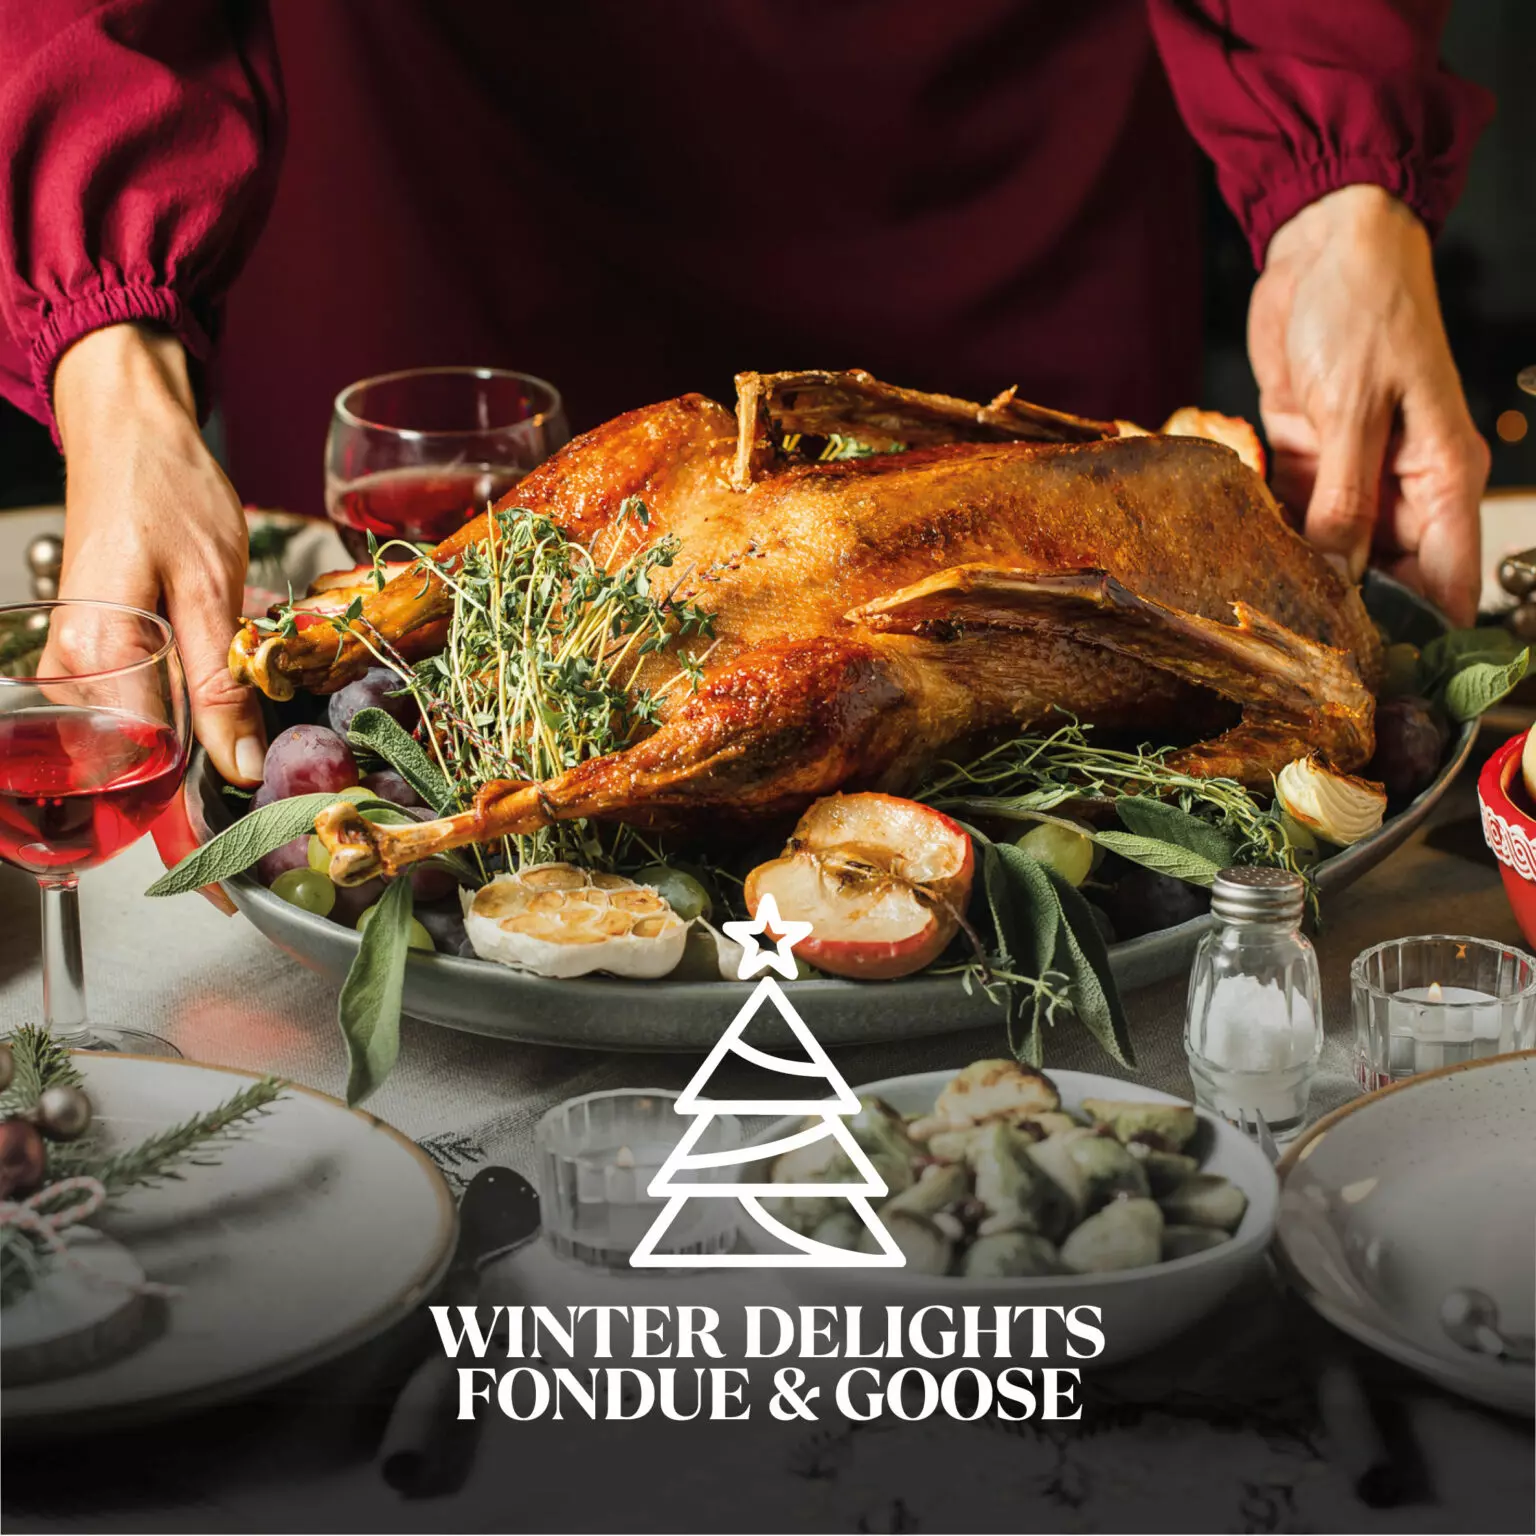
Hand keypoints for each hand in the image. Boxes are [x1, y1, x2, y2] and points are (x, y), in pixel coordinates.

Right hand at [53, 324, 265, 785]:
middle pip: (138, 756)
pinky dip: (176, 697)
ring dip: (192, 725)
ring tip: (236, 690)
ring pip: (137, 733)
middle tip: (256, 742)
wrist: (130, 432)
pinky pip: (130, 702)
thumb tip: (244, 766)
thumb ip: (225, 685)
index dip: (197, 792)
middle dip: (201, 759)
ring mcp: (69, 662)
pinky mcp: (83, 652)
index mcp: (97, 654)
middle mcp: (68, 668)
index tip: (244, 808)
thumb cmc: (169, 491)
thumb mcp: (215, 590)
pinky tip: (207, 671)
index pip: (143, 762)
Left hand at [1248, 185, 1487, 624]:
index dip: (1420, 637)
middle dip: (1346, 617)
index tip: (1378, 685)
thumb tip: (1336, 580)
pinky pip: (1292, 518)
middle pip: (1383, 579)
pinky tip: (1237, 571)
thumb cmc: (1364, 311)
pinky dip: (1272, 539)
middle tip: (1295, 665)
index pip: (1447, 582)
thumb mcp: (1354, 409)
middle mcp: (1401, 488)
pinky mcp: (1306, 457)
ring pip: (1332, 554)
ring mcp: (1353, 475)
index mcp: (1440, 480)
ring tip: (1257, 628)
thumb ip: (1343, 499)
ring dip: (1300, 581)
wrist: (1325, 244)